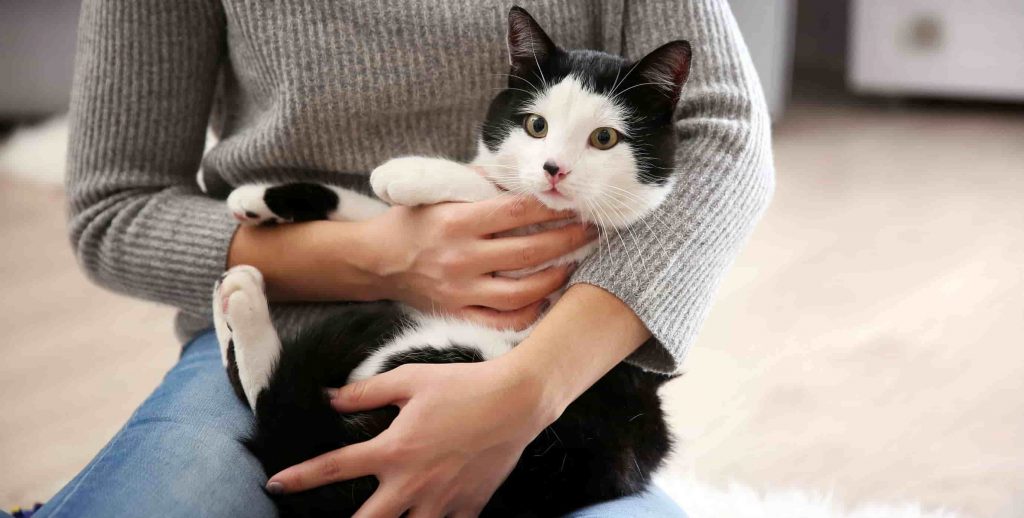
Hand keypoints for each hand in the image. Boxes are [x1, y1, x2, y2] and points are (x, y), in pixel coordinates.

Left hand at [265, 358, 558, 517]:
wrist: (517, 400)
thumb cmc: (463, 385)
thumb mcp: (409, 379)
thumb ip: (365, 392)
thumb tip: (331, 397)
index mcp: (394, 450)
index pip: (335, 467)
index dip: (300, 477)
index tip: (276, 484)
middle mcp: (413, 482)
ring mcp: (442, 500)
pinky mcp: (469, 506)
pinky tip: (428, 517)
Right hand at [366, 196, 595, 329]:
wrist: (375, 260)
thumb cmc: (412, 220)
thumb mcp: (438, 191)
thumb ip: (478, 182)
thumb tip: (519, 172)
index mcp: (457, 221)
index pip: (517, 212)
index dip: (552, 207)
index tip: (575, 202)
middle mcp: (461, 258)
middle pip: (529, 251)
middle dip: (568, 239)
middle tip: (592, 230)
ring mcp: (461, 290)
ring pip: (522, 292)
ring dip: (556, 277)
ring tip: (574, 263)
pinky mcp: (458, 313)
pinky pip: (502, 321)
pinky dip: (528, 313)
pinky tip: (546, 298)